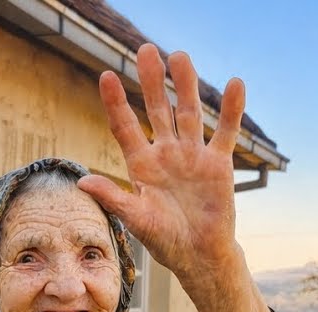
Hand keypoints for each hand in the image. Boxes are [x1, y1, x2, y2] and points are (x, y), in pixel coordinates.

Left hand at [77, 43, 244, 283]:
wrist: (199, 255)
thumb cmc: (165, 240)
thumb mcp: (136, 220)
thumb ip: (114, 198)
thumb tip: (82, 181)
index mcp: (141, 165)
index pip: (125, 127)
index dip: (115, 102)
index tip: (106, 76)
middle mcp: (166, 153)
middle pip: (157, 110)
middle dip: (151, 81)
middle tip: (146, 50)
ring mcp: (192, 155)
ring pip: (188, 113)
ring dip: (185, 85)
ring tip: (180, 56)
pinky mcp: (218, 163)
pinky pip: (225, 132)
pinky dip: (232, 110)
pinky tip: (235, 85)